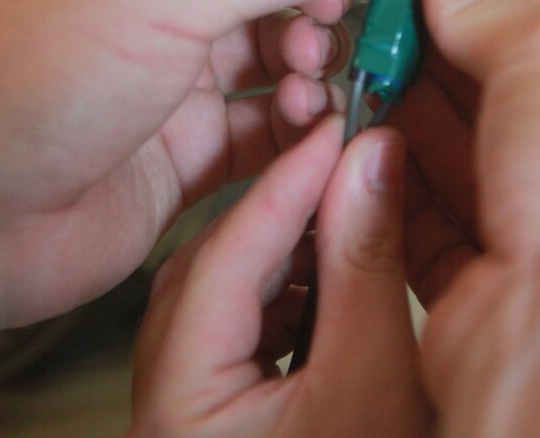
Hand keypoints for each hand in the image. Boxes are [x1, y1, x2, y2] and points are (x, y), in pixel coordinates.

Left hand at [0, 0, 409, 331]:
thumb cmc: (28, 88)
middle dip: (328, 10)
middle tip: (342, 36)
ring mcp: (179, 77)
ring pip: (288, 59)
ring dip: (319, 72)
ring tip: (317, 90)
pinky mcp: (192, 148)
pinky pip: (274, 130)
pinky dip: (304, 133)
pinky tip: (315, 137)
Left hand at [129, 117, 430, 436]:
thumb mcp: (374, 381)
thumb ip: (366, 271)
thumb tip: (371, 167)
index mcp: (175, 405)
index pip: (224, 259)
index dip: (289, 186)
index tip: (336, 132)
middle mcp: (165, 401)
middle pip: (215, 268)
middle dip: (287, 213)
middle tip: (345, 162)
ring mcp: (187, 405)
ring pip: (229, 294)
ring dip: (291, 249)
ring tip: (350, 210)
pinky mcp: (219, 407)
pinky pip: (243, 325)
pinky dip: (291, 289)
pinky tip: (337, 271)